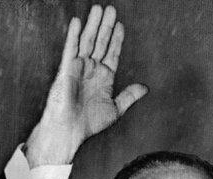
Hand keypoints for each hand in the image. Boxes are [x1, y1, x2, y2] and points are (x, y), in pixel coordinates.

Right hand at [25, 5, 147, 166]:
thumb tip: (145, 88)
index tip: (121, 26)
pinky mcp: (66, 71)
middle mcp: (91, 71)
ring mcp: (78, 69)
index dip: (116, 40)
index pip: (112, 54)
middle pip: (100, 44)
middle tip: (111, 9)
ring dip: (92, 26)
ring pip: (87, 42)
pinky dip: (73, 36)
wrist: (70, 131)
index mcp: (104, 79)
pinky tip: (77, 22)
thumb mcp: (115, 109)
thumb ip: (129, 96)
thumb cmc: (89, 124)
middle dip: (106, 27)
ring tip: (98, 9)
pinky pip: (70, 50)